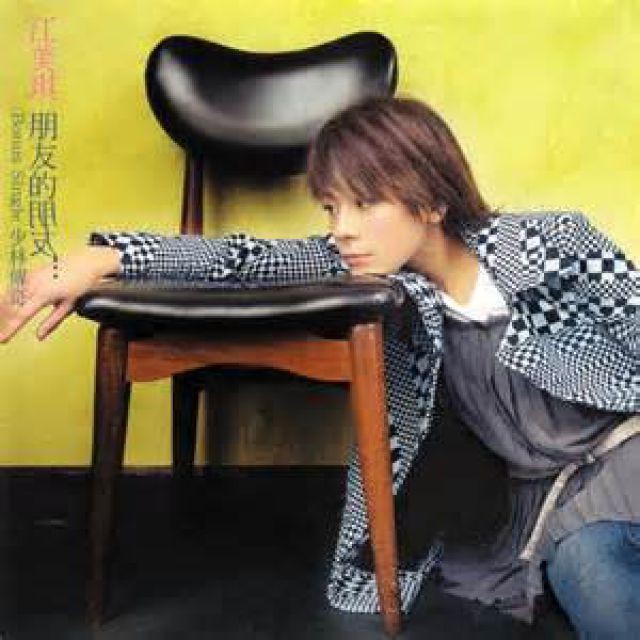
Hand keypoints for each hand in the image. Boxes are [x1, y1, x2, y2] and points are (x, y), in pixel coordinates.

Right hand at [0, 246, 120, 342]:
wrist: (85, 262)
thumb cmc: (80, 284)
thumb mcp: (68, 306)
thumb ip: (52, 322)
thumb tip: (39, 336)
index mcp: (43, 295)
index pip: (22, 316)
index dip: (10, 329)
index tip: (2, 340)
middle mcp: (33, 284)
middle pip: (10, 306)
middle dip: (2, 321)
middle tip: (1, 335)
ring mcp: (30, 277)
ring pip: (9, 296)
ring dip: (2, 310)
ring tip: (2, 324)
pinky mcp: (29, 274)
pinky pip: (14, 288)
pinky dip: (7, 299)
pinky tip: (5, 308)